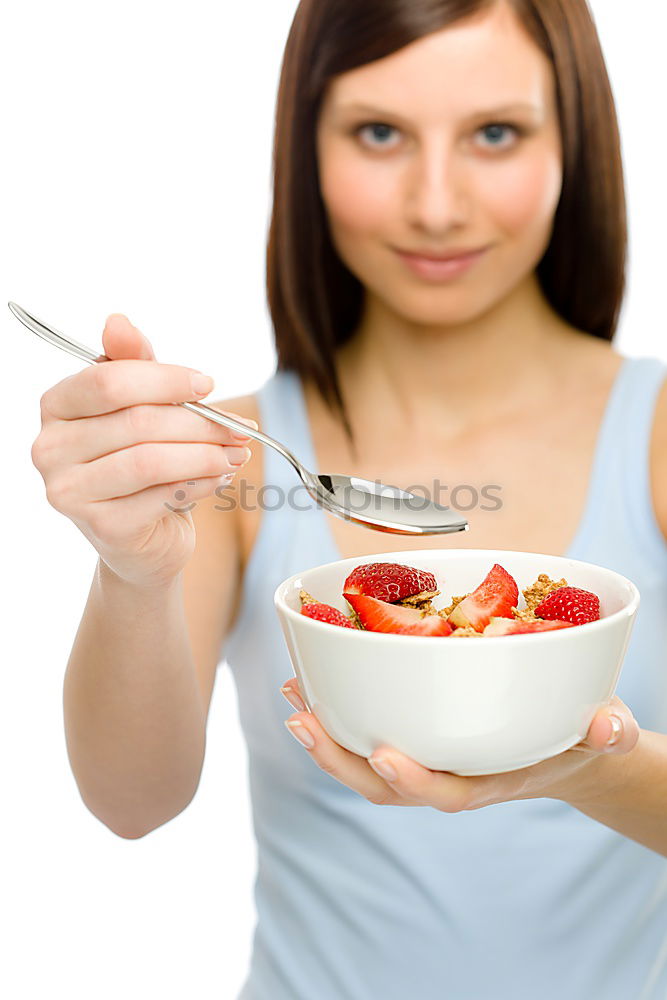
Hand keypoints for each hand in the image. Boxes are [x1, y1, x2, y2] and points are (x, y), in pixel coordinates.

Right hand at [31, 313, 255, 589]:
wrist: (143, 537)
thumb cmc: (141, 459)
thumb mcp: (141, 405)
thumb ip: (133, 363)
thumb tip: (117, 320)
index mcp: (56, 405)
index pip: (109, 381)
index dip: (165, 379)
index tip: (208, 384)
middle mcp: (50, 448)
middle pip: (137, 422)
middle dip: (200, 423)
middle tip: (240, 429)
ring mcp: (69, 491)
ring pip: (150, 460)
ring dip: (205, 454)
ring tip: (236, 454)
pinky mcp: (100, 526)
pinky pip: (161, 495)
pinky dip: (200, 483)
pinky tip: (219, 478)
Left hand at [279, 679, 639, 810]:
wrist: (562, 745)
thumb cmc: (577, 737)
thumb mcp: (600, 733)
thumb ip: (606, 732)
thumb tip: (609, 726)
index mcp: (488, 780)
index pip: (445, 792)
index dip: (412, 780)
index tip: (383, 753)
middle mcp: (447, 776)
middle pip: (384, 785)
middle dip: (340, 759)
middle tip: (304, 721)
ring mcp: (426, 761)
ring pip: (364, 765)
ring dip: (325, 735)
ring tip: (293, 698)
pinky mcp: (414, 739)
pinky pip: (365, 736)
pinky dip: (335, 716)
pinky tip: (309, 686)